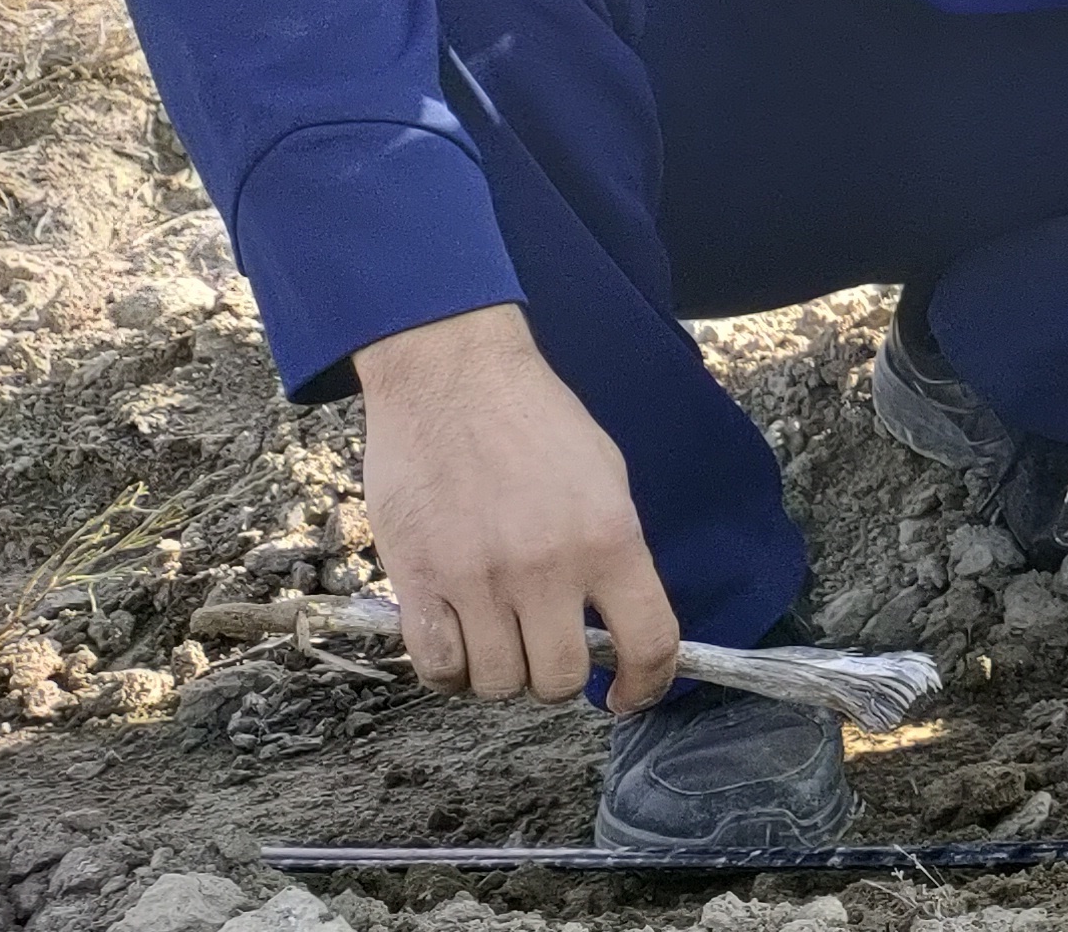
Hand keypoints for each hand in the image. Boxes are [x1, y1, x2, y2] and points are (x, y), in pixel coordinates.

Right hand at [351, 304, 680, 711]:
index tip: (626, 693)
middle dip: (557, 678)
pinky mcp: (418, 579)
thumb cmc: (534, 419)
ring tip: (499, 637)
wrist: (452, 375)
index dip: (645, 684)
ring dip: (501, 673)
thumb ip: (616, 551)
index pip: (649, 641)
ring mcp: (478, 579)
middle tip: (546, 648)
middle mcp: (547, 568)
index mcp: (610, 538)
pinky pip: (437, 667)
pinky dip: (450, 670)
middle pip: (557, 679)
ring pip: (497, 683)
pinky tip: (458, 641)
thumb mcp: (606, 477)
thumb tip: (618, 619)